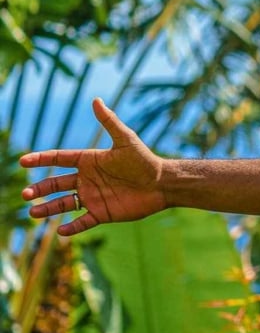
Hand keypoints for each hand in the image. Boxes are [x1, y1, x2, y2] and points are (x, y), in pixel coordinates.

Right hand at [19, 98, 167, 236]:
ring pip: (64, 204)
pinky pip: (83, 222)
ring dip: (48, 209)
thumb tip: (96, 99)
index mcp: (89, 161)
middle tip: (26, 194)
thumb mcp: (126, 139)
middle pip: (56, 183)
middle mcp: (87, 179)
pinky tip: (60, 232)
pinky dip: (72, 227)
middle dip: (39, 189)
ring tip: (32, 213)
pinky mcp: (103, 213)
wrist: (162, 183)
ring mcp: (93, 196)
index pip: (59, 159)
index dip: (41, 159)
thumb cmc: (145, 160)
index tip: (23, 161)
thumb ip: (109, 122)